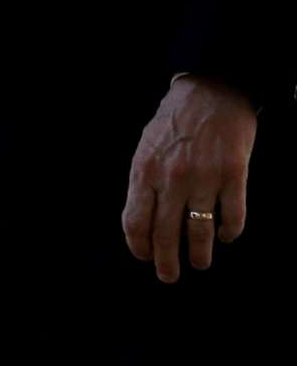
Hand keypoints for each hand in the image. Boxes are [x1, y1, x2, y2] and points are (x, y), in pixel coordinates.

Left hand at [122, 75, 256, 281]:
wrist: (212, 92)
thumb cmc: (175, 122)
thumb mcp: (146, 147)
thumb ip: (145, 182)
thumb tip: (144, 221)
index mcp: (144, 171)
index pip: (135, 221)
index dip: (139, 246)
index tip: (144, 256)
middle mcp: (171, 179)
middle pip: (165, 234)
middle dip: (167, 262)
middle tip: (169, 277)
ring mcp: (204, 179)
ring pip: (200, 231)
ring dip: (200, 254)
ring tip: (200, 263)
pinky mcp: (234, 177)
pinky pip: (233, 217)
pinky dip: (230, 231)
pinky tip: (226, 235)